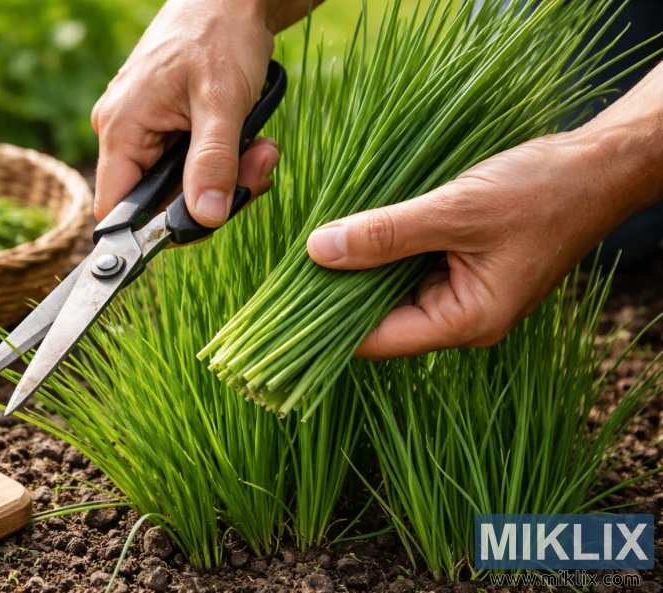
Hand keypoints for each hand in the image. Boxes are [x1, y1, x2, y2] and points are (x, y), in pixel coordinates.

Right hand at [92, 0, 289, 227]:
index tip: (204, 224)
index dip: (153, 231)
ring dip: (228, 178)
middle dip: (211, 198)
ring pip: (184, 186)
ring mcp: (149, 131)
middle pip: (159, 202)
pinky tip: (251, 142)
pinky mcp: (171, 128)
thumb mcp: (222, 102)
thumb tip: (207, 218)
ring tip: (261, 149)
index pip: (115, 209)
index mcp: (121, 128)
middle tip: (256, 171)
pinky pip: (195, 166)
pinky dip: (226, 163)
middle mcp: (126, 133)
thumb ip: (213, 163)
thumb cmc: (219, 33)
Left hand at [306, 121, 660, 359]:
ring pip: (388, 290)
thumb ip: (387, 233)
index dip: (327, 325)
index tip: (282, 306)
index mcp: (465, 321)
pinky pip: (405, 267)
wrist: (596, 167)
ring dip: (357, 267)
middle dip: (336, 293)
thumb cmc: (540, 192)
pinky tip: (352, 230)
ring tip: (312, 246)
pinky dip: (380, 250)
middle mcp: (459, 317)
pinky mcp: (457, 266)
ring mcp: (458, 292)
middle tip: (287, 269)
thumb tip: (319, 251)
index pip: (376, 340)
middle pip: (378, 318)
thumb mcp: (456, 210)